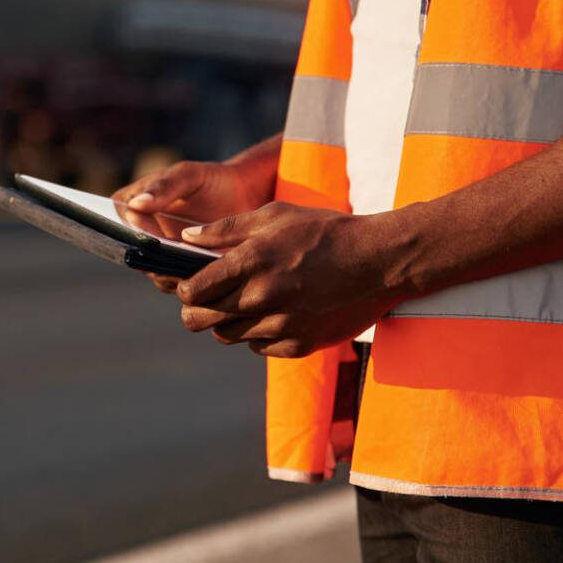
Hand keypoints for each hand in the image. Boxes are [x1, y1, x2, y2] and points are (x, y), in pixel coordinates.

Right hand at [115, 158, 272, 293]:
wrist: (246, 199)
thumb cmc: (212, 181)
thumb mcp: (189, 175)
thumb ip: (164, 186)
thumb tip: (135, 206)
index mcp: (133, 206)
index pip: (111, 220)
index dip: (119, 230)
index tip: (135, 235)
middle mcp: (142, 235)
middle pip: (131, 252)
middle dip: (145, 255)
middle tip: (163, 253)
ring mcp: (162, 256)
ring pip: (154, 272)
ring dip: (168, 271)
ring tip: (186, 264)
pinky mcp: (182, 272)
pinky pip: (178, 282)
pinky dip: (187, 280)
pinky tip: (201, 273)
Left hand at [174, 203, 425, 357]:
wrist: (379, 262)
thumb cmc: (325, 232)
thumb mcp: (275, 215)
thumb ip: (226, 229)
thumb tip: (186, 239)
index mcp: (252, 262)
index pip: (193, 290)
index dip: (184, 288)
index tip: (189, 284)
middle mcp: (262, 298)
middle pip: (201, 319)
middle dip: (196, 308)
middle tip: (205, 299)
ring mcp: (281, 326)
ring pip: (226, 335)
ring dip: (227, 321)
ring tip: (244, 301)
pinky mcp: (298, 345)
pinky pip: (257, 346)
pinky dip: (257, 334)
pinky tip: (273, 312)